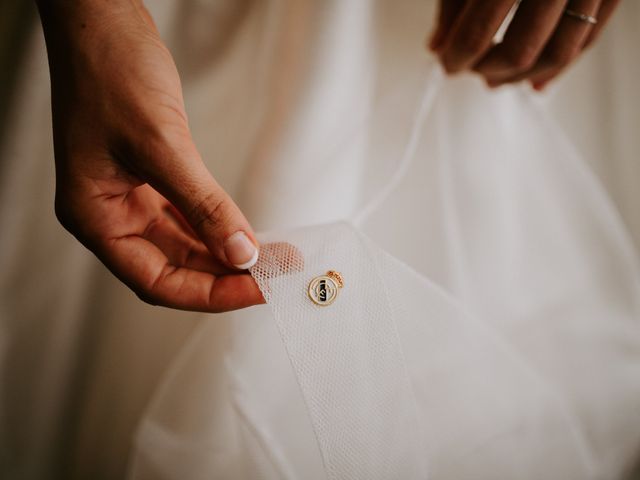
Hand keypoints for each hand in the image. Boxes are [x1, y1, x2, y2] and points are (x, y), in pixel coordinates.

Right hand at [37, 0, 262, 311]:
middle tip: (275, 275)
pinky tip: (246, 234)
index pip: (157, 281)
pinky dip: (218, 228)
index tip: (257, 289)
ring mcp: (130, 199)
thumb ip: (204, 205)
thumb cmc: (111, 73)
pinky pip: (188, 219)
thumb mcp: (162, 144)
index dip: (210, 293)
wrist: (100, 21)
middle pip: (174, 269)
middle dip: (226, 276)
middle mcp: (110, 216)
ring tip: (273, 257)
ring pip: (184, 247)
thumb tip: (243, 253)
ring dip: (227, 254)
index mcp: (95, 218)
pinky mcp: (150, 180)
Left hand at [429, 0, 619, 89]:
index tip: (446, 64)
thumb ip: (453, 0)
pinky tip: (537, 82)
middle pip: (520, 48)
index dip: (457, 57)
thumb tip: (438, 45)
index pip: (478, 31)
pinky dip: (560, 65)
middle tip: (469, 70)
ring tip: (495, 80)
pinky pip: (589, 38)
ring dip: (521, 76)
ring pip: (559, 51)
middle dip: (488, 68)